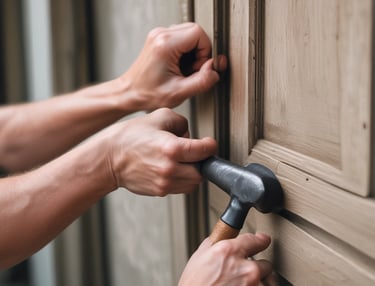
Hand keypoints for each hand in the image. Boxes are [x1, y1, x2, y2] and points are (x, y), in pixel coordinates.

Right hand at [102, 108, 216, 195]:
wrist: (109, 158)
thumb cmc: (130, 137)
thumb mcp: (159, 116)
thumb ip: (182, 123)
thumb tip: (191, 135)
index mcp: (172, 148)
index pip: (205, 150)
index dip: (210, 145)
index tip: (208, 143)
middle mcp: (170, 168)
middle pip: (202, 171)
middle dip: (201, 161)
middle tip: (194, 153)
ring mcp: (165, 183)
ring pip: (194, 182)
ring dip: (192, 171)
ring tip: (182, 161)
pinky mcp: (160, 191)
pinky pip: (181, 188)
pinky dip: (182, 179)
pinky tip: (172, 168)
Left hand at [120, 22, 226, 110]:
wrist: (129, 93)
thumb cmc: (147, 94)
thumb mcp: (179, 92)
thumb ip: (202, 81)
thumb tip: (215, 70)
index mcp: (166, 44)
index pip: (199, 34)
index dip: (205, 52)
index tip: (197, 68)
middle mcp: (161, 35)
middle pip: (195, 31)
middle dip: (200, 52)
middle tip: (191, 70)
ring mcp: (158, 35)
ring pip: (189, 34)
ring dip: (193, 52)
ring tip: (183, 69)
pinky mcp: (158, 39)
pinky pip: (181, 38)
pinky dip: (185, 52)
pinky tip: (178, 67)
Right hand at [179, 233, 273, 285]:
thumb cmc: (194, 285)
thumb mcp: (199, 257)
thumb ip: (216, 244)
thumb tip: (225, 237)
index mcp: (229, 251)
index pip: (256, 240)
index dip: (260, 240)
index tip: (263, 240)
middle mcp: (245, 268)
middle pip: (265, 264)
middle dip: (256, 267)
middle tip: (243, 273)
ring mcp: (252, 285)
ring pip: (267, 281)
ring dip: (257, 282)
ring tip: (241, 285)